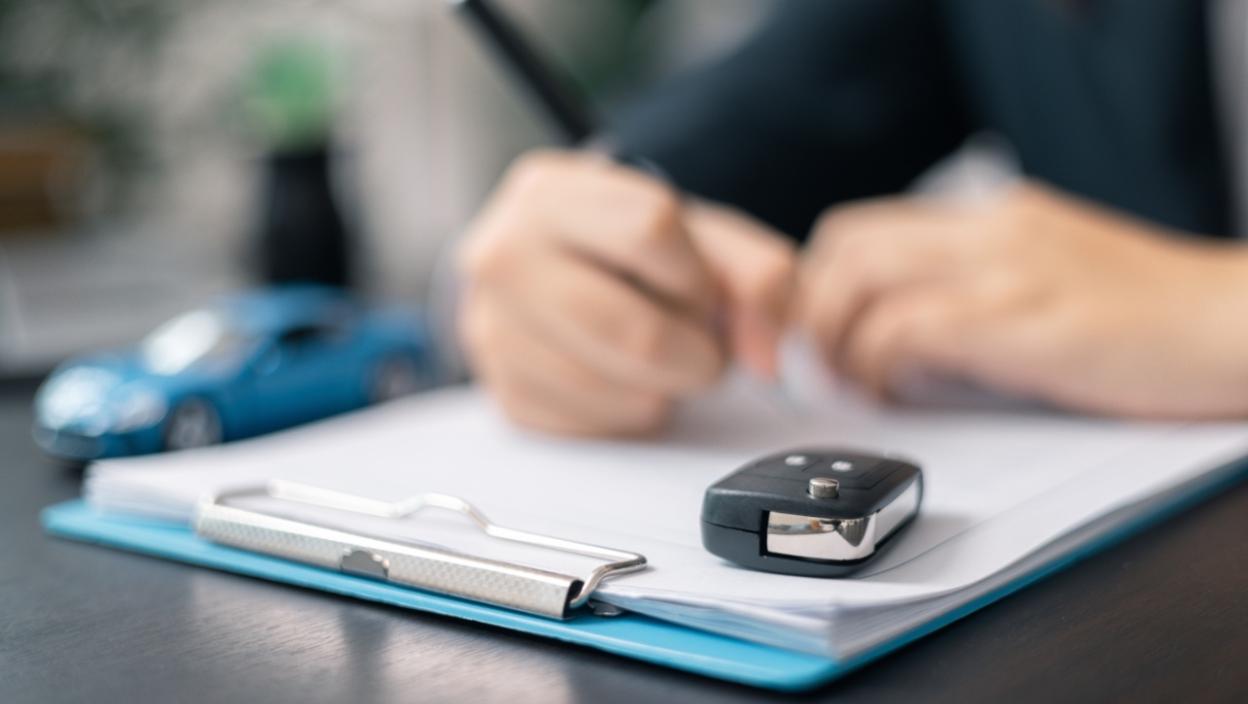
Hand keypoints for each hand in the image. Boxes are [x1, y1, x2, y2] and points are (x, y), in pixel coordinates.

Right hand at [458, 150, 795, 435]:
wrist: (559, 276)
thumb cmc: (631, 253)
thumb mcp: (701, 235)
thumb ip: (758, 276)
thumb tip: (768, 356)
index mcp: (550, 193)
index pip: (651, 229)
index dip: (697, 274)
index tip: (697, 288)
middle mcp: (503, 256)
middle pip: (635, 331)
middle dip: (695, 354)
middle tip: (698, 346)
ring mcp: (492, 330)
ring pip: (617, 390)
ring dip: (664, 388)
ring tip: (659, 358)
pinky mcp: (505, 395)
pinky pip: (595, 427)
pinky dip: (630, 413)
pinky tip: (624, 379)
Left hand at [797, 182, 1247, 418]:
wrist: (1241, 324)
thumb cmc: (1152, 319)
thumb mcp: (1051, 279)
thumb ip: (980, 290)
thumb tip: (901, 335)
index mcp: (995, 218)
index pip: (862, 227)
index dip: (819, 282)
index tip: (819, 333)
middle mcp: (991, 231)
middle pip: (845, 244)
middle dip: (813, 310)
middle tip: (821, 365)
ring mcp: (1007, 271)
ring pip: (864, 280)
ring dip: (839, 340)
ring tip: (855, 384)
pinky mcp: (1024, 322)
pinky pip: (910, 329)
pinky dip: (882, 364)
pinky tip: (899, 392)